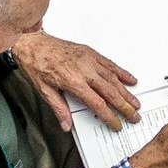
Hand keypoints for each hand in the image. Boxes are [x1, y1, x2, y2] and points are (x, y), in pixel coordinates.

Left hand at [7, 29, 140, 129]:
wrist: (32, 43)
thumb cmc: (36, 63)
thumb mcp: (44, 91)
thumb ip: (59, 109)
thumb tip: (66, 124)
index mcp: (73, 82)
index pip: (97, 104)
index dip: (109, 116)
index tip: (116, 123)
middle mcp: (84, 70)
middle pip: (110, 92)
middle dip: (124, 106)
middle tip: (134, 115)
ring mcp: (89, 60)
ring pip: (113, 78)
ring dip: (126, 92)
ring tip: (135, 102)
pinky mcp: (90, 52)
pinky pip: (109, 64)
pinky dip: (121, 72)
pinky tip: (129, 79)